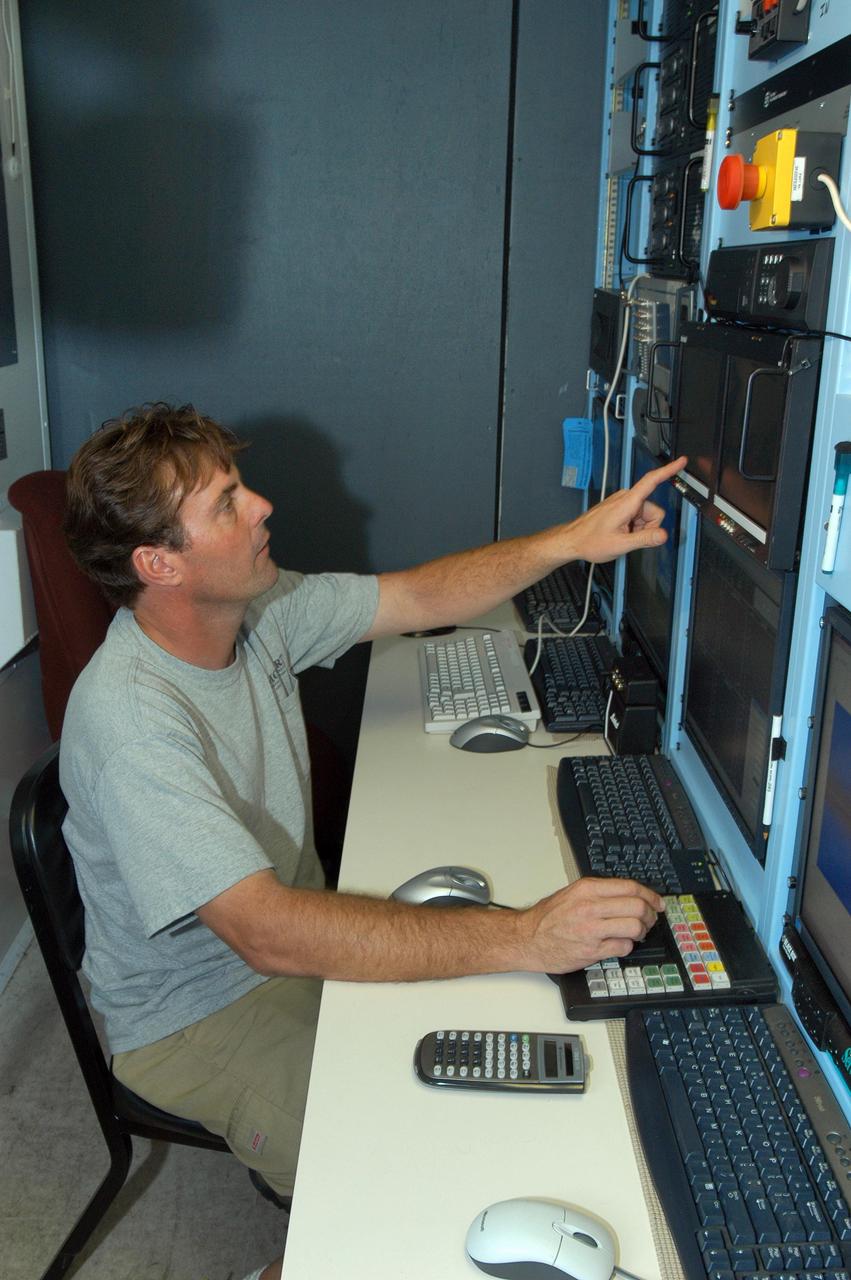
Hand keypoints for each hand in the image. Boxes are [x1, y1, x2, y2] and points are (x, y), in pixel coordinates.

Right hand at [522, 876, 664, 973]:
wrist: (527, 939)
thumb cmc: (547, 918)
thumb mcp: (571, 893)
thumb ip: (598, 892)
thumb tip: (628, 895)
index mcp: (587, 888)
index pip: (630, 887)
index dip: (650, 895)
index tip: (658, 902)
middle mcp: (590, 907)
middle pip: (637, 906)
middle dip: (650, 914)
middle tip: (650, 919)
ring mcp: (591, 930)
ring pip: (635, 927)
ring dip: (642, 931)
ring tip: (637, 933)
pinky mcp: (591, 951)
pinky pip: (623, 947)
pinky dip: (627, 946)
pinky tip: (620, 943)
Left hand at [559, 454, 686, 564]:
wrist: (573, 540)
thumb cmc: (590, 541)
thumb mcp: (620, 544)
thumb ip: (644, 539)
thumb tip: (663, 535)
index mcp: (627, 503)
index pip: (651, 481)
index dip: (668, 470)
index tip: (681, 462)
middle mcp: (625, 498)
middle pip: (654, 510)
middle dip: (649, 526)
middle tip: (631, 536)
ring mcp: (622, 503)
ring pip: (647, 515)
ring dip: (640, 528)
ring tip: (623, 535)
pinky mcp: (620, 508)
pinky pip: (638, 516)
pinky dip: (634, 527)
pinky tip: (621, 533)